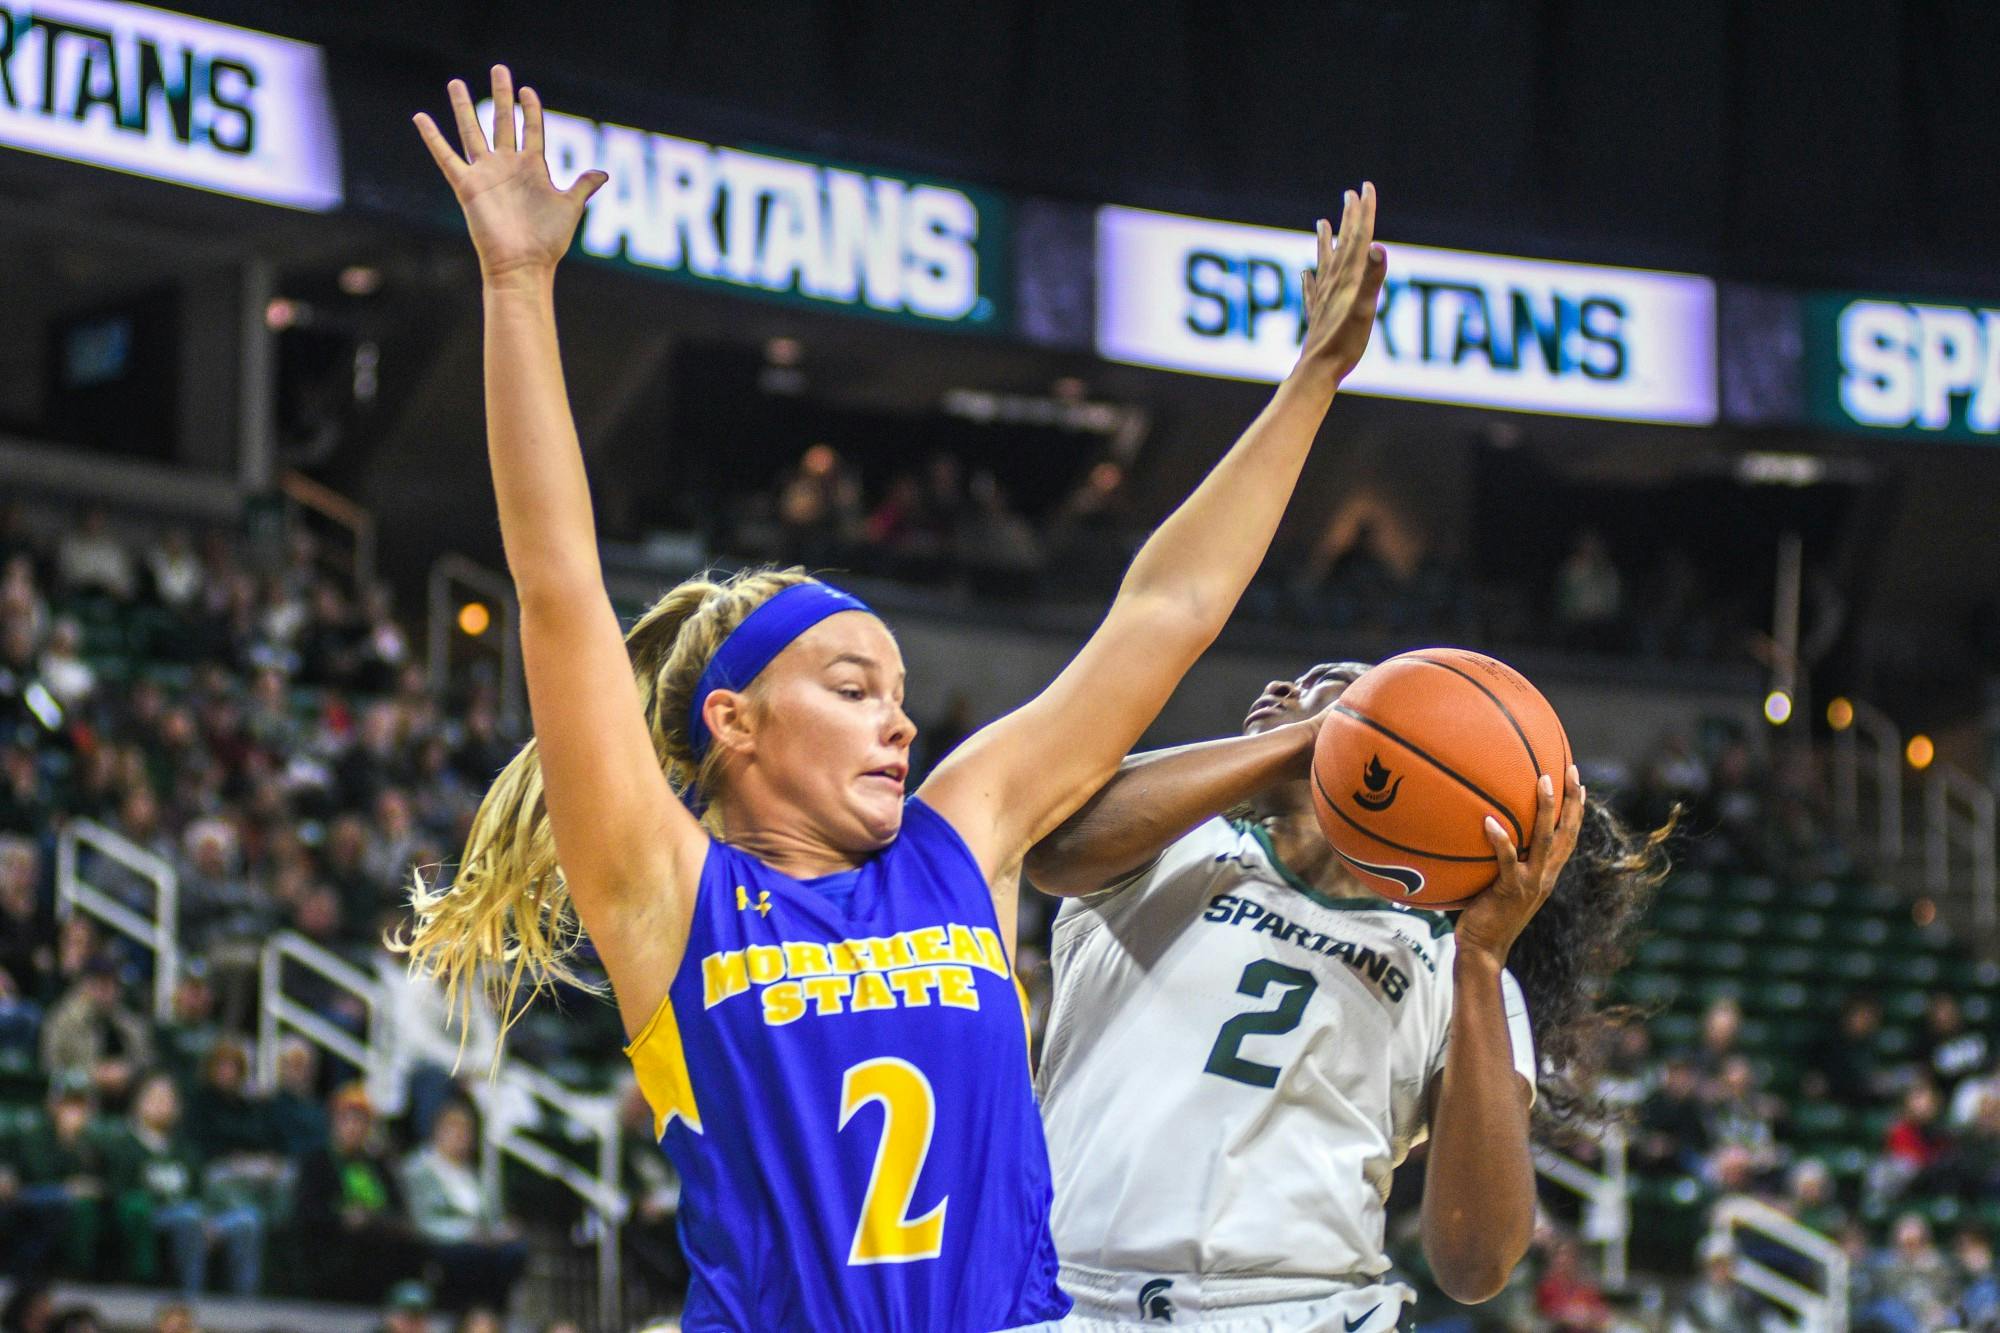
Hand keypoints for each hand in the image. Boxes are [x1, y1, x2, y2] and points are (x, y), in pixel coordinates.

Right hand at [414, 66, 607, 283]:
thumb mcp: (570, 207)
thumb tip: (602, 173)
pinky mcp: (467, 186)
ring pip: (472, 132)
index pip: (532, 129)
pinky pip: (446, 157)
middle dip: (501, 95)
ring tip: (456, 83)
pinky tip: (420, 117)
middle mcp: (507, 166)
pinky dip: (432, 138)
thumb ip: (582, 186)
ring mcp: (486, 174)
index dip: (531, 109)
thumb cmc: (548, 241)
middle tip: (499, 69)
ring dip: (464, 107)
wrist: (524, 264)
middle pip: (503, 121)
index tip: (528, 90)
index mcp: (533, 168)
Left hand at [1297, 183, 1389, 384]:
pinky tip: (1305, 274)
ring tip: (1321, 222)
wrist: (1317, 370)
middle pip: (1343, 243)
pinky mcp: (1316, 315)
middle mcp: (1333, 283)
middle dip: (1349, 218)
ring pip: (1324, 261)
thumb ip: (1372, 277)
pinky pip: (1311, 290)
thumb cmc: (1344, 343)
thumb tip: (1377, 245)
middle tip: (1351, 193)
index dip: (1364, 212)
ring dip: (1325, 240)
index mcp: (1347, 278)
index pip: (1358, 237)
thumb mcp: (1365, 309)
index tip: (1365, 187)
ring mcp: (1322, 298)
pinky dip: (1309, 278)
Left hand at [1455, 765, 1584, 964]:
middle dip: (1571, 801)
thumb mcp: (1500, 884)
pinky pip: (1507, 861)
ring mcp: (1530, 884)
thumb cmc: (1485, 915)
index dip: (1575, 811)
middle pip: (1566, 833)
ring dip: (1546, 810)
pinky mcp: (1510, 891)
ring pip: (1545, 841)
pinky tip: (1489, 821)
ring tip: (1542, 780)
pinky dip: (1501, 841)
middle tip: (1570, 770)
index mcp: (1546, 874)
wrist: (1484, 950)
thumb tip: (1483, 828)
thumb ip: (1502, 861)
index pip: (1568, 837)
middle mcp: (1545, 877)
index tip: (1578, 783)